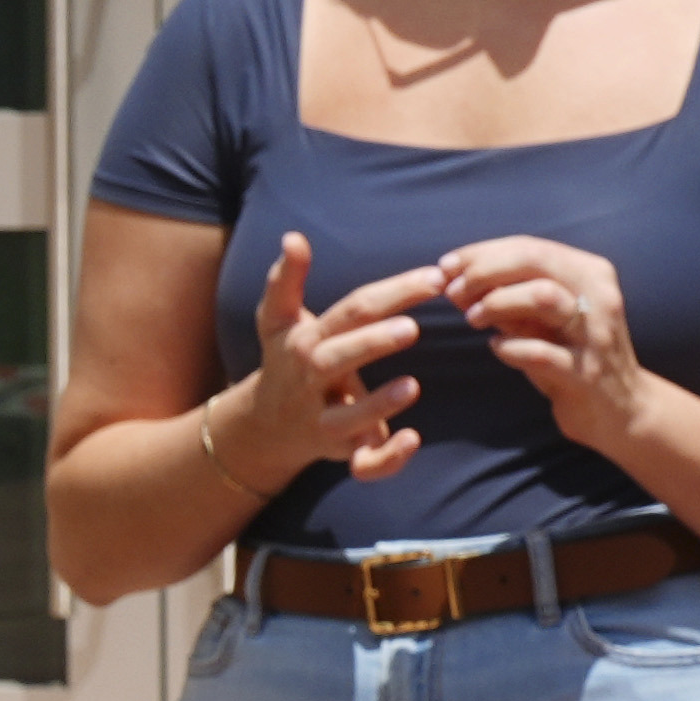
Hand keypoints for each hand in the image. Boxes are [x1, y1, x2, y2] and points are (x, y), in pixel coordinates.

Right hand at [212, 230, 441, 491]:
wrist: (263, 427)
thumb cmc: (286, 363)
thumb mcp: (278, 322)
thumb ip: (287, 280)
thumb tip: (293, 237)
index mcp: (307, 342)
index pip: (352, 311)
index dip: (392, 293)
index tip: (435, 276)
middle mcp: (310, 380)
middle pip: (339, 358)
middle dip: (372, 343)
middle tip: (412, 327)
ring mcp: (324, 420)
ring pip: (347, 418)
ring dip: (378, 404)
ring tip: (412, 385)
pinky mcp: (340, 451)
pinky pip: (363, 463)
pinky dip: (387, 458)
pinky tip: (413, 440)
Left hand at [437, 236, 653, 456]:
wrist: (619, 411)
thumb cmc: (569, 356)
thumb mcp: (539, 320)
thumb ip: (506, 297)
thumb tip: (454, 279)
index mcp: (589, 273)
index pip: (529, 247)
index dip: (481, 253)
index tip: (445, 266)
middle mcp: (599, 296)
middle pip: (535, 262)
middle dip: (484, 271)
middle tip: (452, 291)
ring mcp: (595, 335)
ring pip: (543, 297)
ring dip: (497, 302)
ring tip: (473, 318)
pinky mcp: (585, 375)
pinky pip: (541, 353)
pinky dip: (510, 347)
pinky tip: (498, 347)